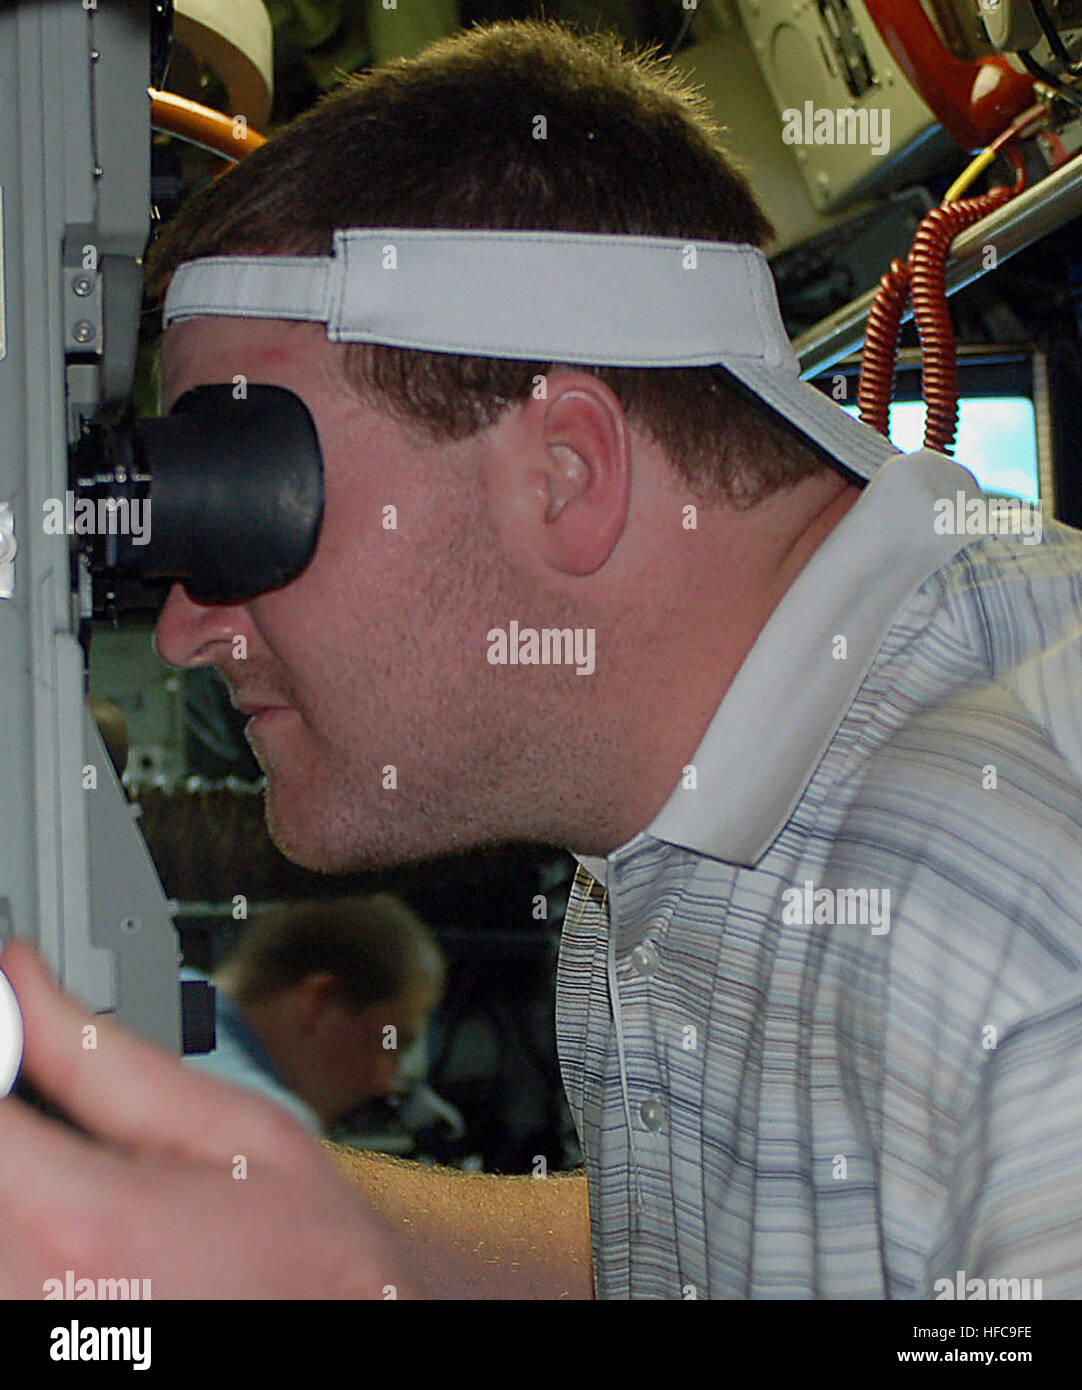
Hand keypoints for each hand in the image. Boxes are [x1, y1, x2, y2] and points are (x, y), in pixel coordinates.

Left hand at [0, 941, 420, 1298]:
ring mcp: (26, 1335)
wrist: (346, 1339)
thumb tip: (20, 983)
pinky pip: (2, 1271)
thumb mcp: (233, 1128)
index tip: (14, 1041)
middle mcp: (29, 1296)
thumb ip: (102, 1057)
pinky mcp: (33, 1350)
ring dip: (21, 1186)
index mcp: (79, 1221)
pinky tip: (77, 1237)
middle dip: (16, 1133)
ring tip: (87, 1186)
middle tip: (70, 1126)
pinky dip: (25, 1242)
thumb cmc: (309, 1259)